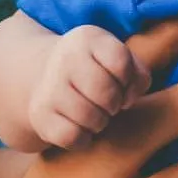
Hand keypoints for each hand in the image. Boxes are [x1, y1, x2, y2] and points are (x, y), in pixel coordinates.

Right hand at [29, 24, 151, 148]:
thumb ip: (138, 75)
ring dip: (100, 122)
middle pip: (106, 93)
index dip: (128, 80)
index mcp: (88, 38)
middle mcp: (65, 58)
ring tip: (96, 114)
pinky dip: (83, 139)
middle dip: (115, 104)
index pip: (120, 61)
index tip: (121, 83)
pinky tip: (81, 128)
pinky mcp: (38, 113)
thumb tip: (128, 101)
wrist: (47, 73)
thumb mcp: (121, 60)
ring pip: (89, 117)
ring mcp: (48, 86)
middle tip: (109, 104)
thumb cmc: (98, 69)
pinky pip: (71, 136)